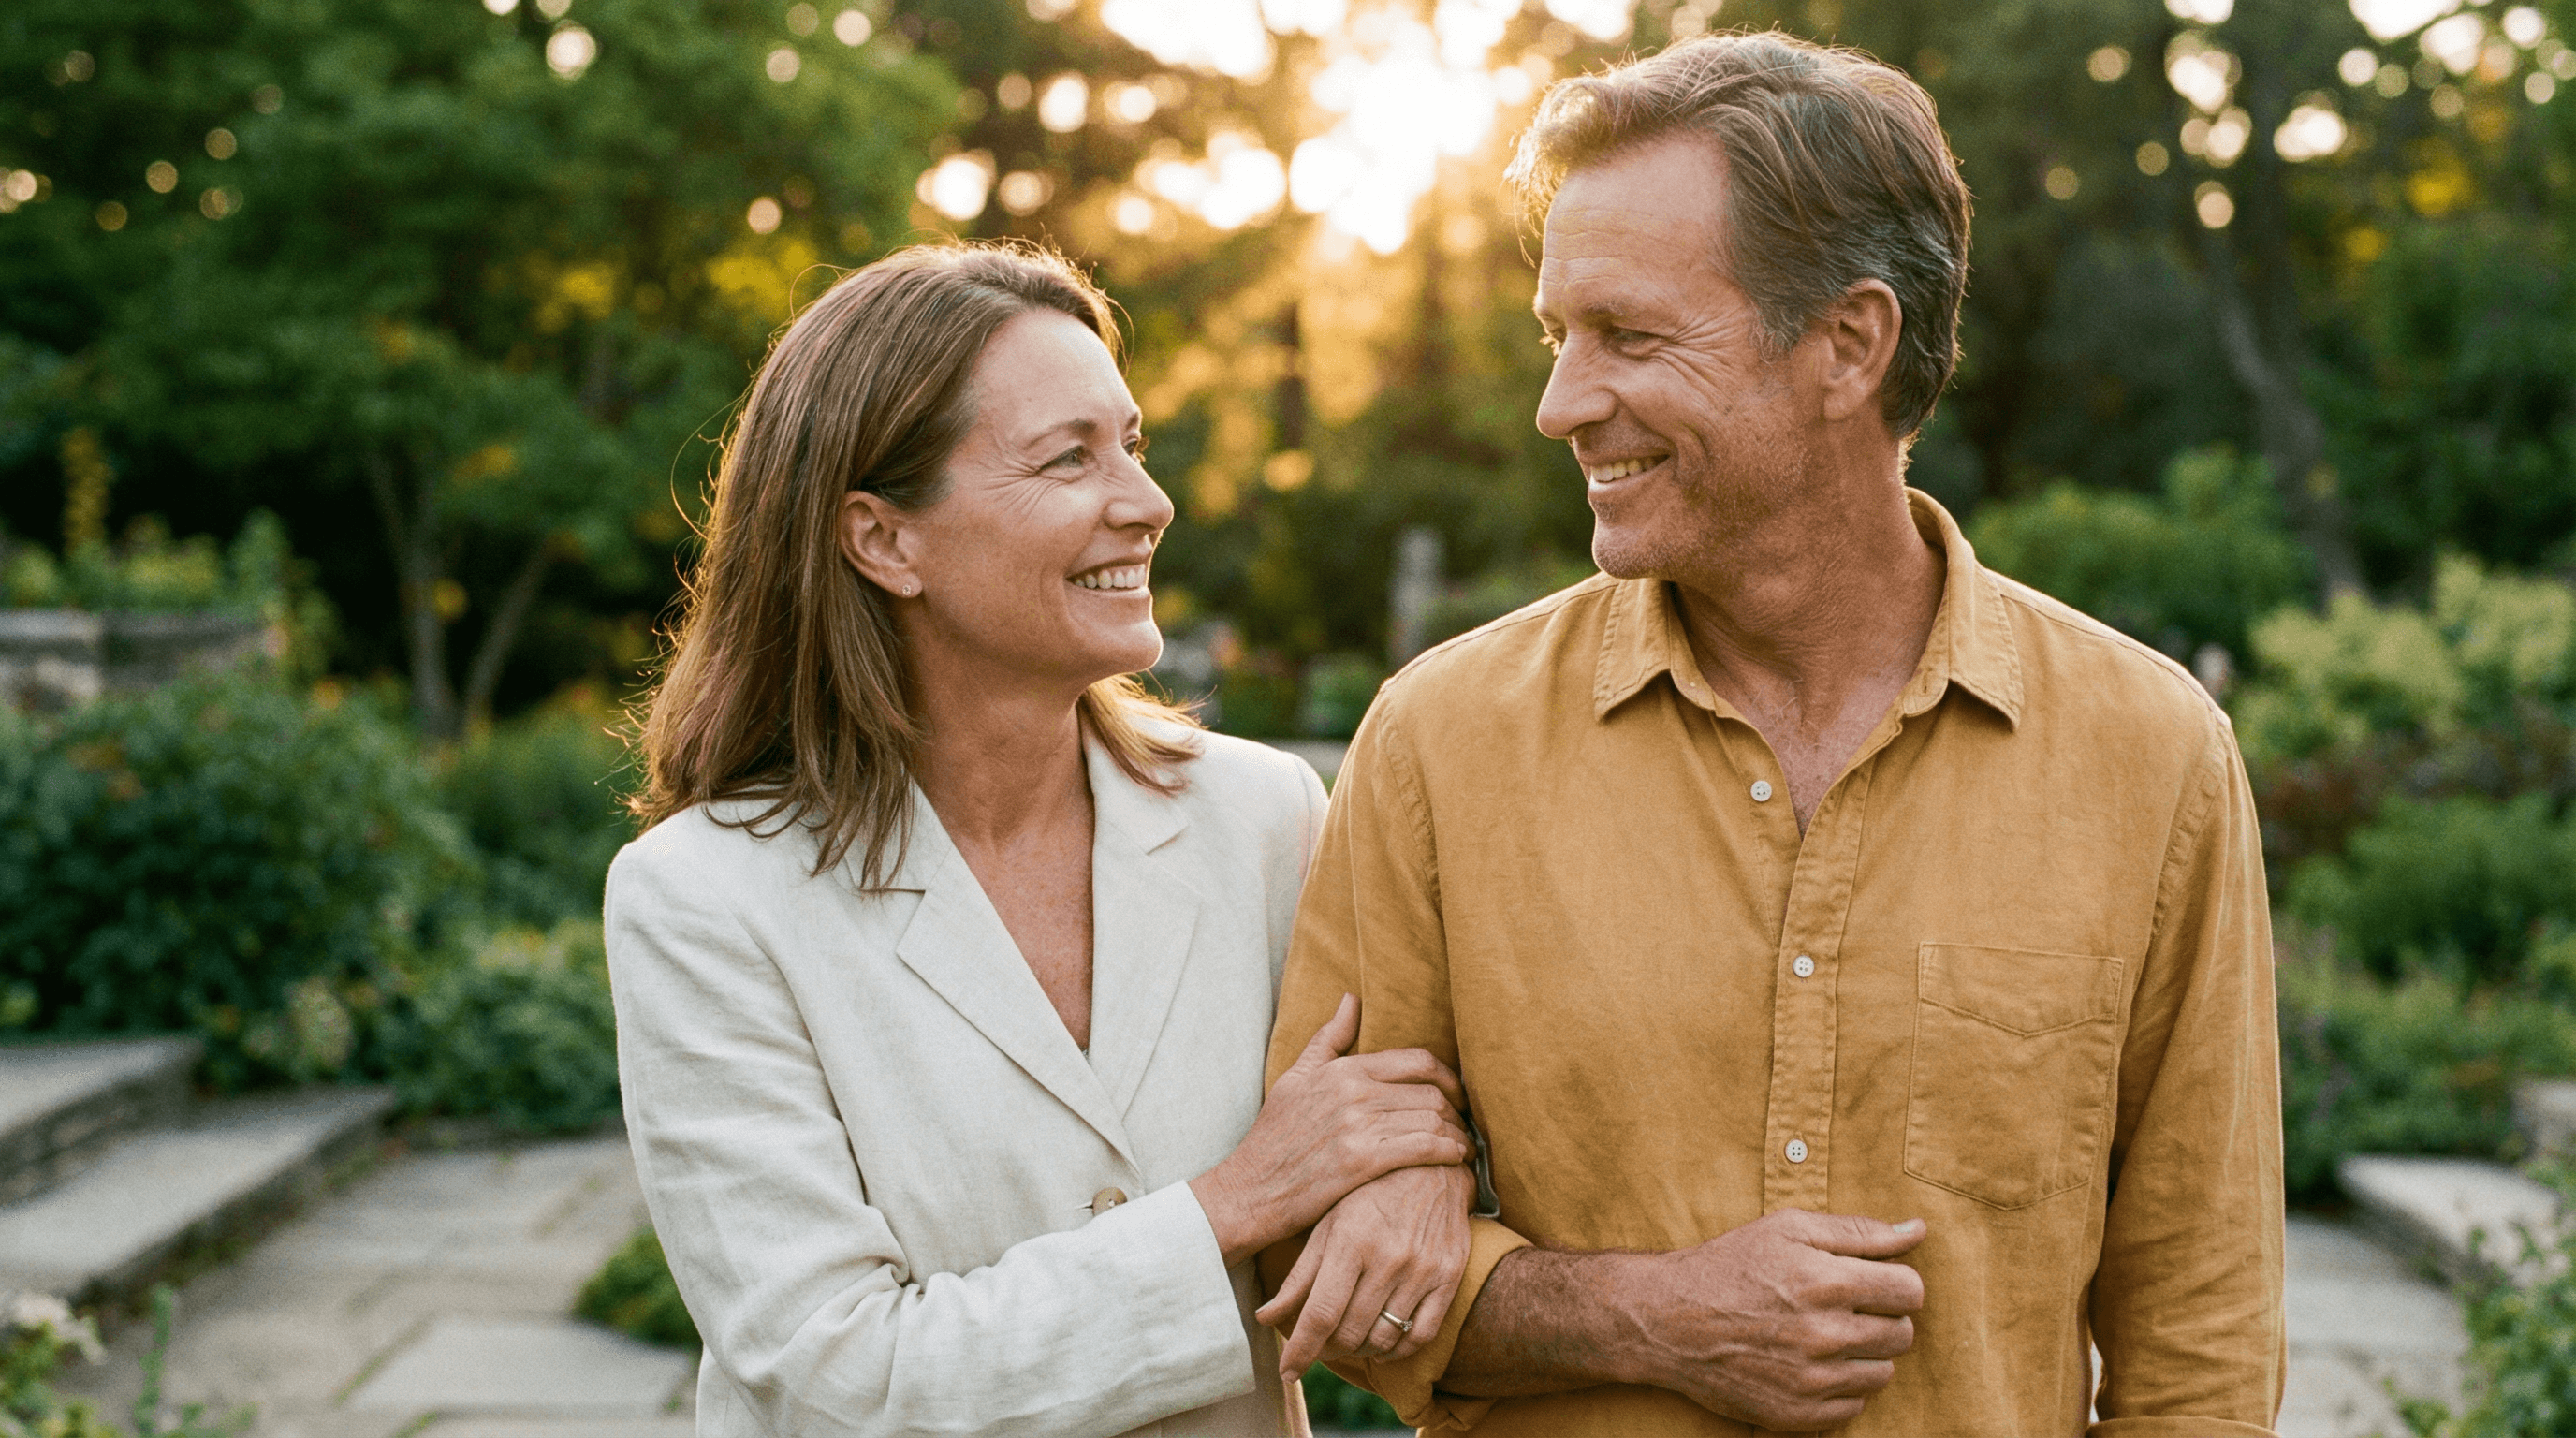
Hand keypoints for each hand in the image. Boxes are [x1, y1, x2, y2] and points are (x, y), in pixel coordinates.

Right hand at [1190, 995, 1470, 1266]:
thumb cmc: (1273, 1138)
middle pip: (1431, 1091)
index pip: (1416, 1060)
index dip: (1449, 1077)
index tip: (1458, 1095)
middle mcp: (1353, 1091)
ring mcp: (1357, 1125)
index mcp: (1343, 1069)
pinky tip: (1456, 1162)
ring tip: (1464, 1148)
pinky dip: (1450, 1153)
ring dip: (1459, 1135)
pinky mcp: (1362, 1161)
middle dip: (1458, 1111)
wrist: (1249, 1190)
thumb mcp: (1295, 1078)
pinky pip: (1425, 1148)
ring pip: (1433, 1119)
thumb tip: (1352, 999)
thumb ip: (1328, 1039)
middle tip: (1465, 1126)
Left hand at [1255, 1162, 1472, 1379]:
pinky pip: (1421, 1335)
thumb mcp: (1328, 1222)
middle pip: (1350, 1332)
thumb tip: (1264, 1317)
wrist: (1433, 1164)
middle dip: (1326, 1350)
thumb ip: (1299, 1274)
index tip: (1287, 1372)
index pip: (1321, 1314)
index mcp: (1350, 1240)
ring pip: (1384, 1339)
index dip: (1301, 1350)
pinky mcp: (1449, 1277)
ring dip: (1360, 1350)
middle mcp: (1388, 1258)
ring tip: (1347, 1341)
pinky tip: (1382, 1342)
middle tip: (1318, 1346)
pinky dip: (1397, 1350)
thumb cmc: (1368, 1192)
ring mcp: (1422, 1270)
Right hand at [1619, 1209, 1926, 1431]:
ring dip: (1863, 1354)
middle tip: (1842, 1308)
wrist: (1669, 1320)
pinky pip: (1855, 1405)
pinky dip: (1841, 1386)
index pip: (1910, 1291)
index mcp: (1827, 1281)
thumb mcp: (1789, 1228)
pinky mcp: (1799, 1414)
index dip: (1895, 1283)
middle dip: (1881, 1317)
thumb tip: (1917, 1230)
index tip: (1870, 1282)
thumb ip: (1859, 1231)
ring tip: (1824, 1336)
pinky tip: (1810, 1363)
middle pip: (1902, 1334)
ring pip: (1882, 1373)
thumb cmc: (1730, 1265)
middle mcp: (1824, 1334)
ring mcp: (1813, 1381)